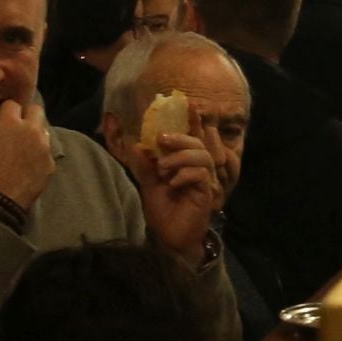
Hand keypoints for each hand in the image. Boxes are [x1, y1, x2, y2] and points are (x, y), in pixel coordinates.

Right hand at [0, 101, 55, 211]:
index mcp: (10, 122)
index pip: (13, 104)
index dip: (7, 112)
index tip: (3, 119)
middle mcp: (31, 130)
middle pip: (36, 110)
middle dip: (28, 116)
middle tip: (18, 128)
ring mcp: (44, 146)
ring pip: (44, 130)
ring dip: (36, 134)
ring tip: (25, 147)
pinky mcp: (51, 162)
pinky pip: (47, 151)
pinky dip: (40, 154)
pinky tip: (30, 164)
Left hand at [120, 106, 221, 268]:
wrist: (168, 237)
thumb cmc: (163, 210)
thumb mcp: (148, 183)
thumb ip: (144, 164)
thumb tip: (136, 144)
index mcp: (185, 164)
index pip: (192, 138)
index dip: (193, 121)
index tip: (188, 103)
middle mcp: (197, 169)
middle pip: (197, 142)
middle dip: (179, 137)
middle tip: (161, 140)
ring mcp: (204, 181)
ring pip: (201, 156)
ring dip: (180, 157)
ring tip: (163, 168)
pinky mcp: (205, 194)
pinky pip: (201, 175)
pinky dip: (184, 174)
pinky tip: (172, 183)